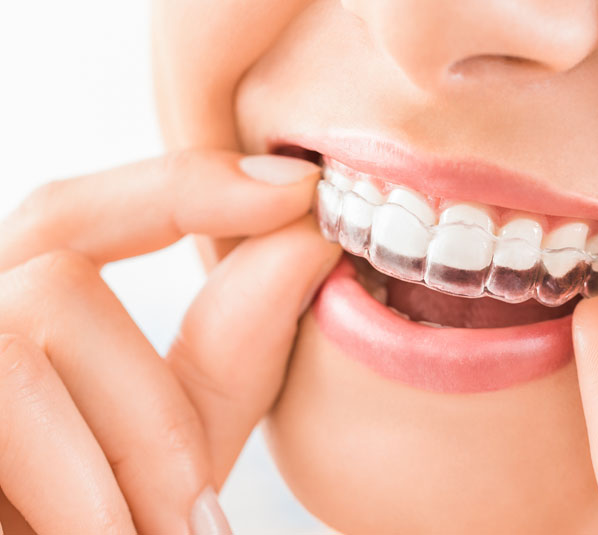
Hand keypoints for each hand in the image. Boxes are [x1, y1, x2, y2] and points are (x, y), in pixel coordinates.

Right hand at [0, 151, 339, 533]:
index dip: (183, 186)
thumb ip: (226, 353)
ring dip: (121, 455)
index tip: (297, 191)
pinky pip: (2, 399)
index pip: (74, 215)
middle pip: (54, 277)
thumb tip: (308, 240)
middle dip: (150, 403)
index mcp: (5, 325)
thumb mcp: (164, 455)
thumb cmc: (84, 530)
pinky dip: (79, 491)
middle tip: (199, 521)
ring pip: (29, 320)